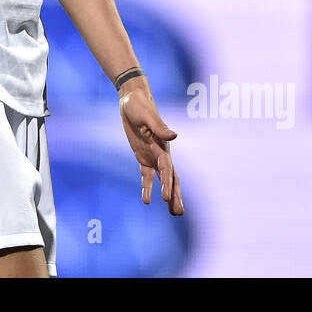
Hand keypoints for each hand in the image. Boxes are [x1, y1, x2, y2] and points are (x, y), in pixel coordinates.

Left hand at [119, 76, 183, 214]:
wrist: (132, 99)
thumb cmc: (140, 105)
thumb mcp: (147, 115)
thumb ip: (159, 127)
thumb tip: (174, 136)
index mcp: (163, 146)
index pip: (167, 169)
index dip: (167, 183)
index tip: (166, 198)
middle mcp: (161, 153)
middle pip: (171, 178)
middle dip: (175, 195)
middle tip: (178, 213)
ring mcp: (152, 156)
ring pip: (162, 180)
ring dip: (168, 194)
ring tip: (173, 212)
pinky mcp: (142, 156)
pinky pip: (146, 175)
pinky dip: (147, 187)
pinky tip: (147, 201)